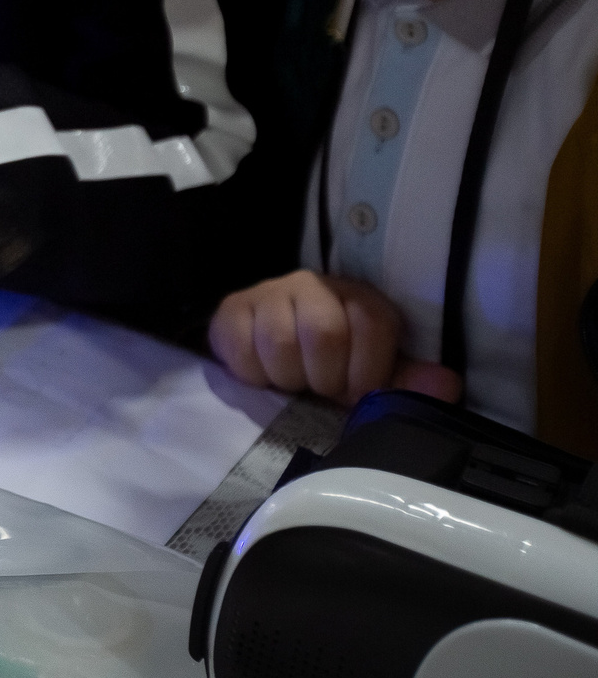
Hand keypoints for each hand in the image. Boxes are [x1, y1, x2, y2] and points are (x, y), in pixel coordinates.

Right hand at [207, 270, 462, 404]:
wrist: (272, 352)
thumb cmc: (333, 366)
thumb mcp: (377, 374)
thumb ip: (409, 382)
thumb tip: (445, 384)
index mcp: (358, 297)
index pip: (371, 322)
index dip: (366, 370)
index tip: (357, 394)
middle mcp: (314, 284)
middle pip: (323, 334)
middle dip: (324, 378)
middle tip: (320, 389)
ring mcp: (269, 292)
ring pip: (279, 342)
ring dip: (287, 378)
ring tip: (292, 382)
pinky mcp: (231, 309)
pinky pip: (239, 347)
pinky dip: (252, 373)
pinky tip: (262, 374)